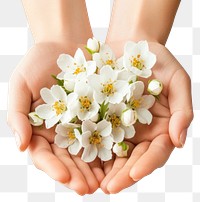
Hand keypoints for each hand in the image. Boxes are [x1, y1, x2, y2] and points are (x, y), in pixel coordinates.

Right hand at [7, 42, 104, 194]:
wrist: (63, 45)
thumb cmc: (37, 64)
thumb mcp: (20, 87)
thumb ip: (18, 117)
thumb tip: (20, 145)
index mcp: (41, 129)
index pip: (45, 155)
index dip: (54, 168)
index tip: (64, 178)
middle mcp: (61, 131)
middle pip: (68, 158)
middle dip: (77, 174)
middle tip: (87, 189)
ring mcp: (80, 123)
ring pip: (87, 151)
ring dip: (94, 168)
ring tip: (103, 183)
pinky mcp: (97, 113)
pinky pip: (103, 132)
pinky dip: (108, 147)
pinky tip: (116, 159)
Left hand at [100, 42, 192, 193]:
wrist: (130, 46)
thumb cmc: (156, 60)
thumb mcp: (177, 80)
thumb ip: (182, 111)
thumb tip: (178, 141)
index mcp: (161, 126)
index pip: (156, 152)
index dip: (147, 164)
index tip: (135, 174)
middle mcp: (140, 131)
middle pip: (133, 158)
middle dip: (122, 174)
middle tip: (109, 188)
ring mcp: (120, 125)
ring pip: (113, 152)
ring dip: (104, 168)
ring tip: (94, 182)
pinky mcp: (103, 116)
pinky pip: (96, 134)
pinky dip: (90, 148)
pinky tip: (81, 159)